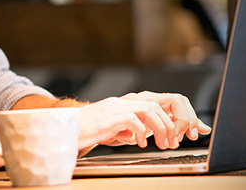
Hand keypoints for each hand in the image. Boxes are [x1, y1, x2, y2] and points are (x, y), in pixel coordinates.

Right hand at [77, 94, 209, 149]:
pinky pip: (135, 120)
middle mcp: (122, 101)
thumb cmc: (84, 131)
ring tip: (162, 143)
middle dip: (171, 123)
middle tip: (173, 142)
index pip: (155, 103)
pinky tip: (140, 143)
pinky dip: (142, 132)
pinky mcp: (111, 116)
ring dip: (161, 127)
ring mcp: (117, 106)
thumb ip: (128, 129)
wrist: (64, 130)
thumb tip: (143, 135)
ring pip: (150, 109)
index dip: (172, 115)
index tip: (182, 131)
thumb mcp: (112, 129)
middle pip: (158, 104)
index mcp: (124, 104)